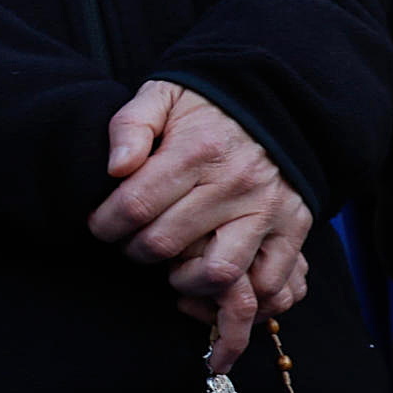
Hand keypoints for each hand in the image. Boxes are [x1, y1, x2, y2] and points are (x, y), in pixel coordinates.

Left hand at [91, 80, 312, 371]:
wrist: (277, 102)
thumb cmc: (206, 107)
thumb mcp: (162, 96)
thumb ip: (130, 126)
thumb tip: (115, 168)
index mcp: (197, 150)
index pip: (135, 204)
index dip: (105, 224)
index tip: (99, 225)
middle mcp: (236, 183)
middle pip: (166, 242)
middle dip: (133, 250)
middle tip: (128, 242)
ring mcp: (268, 209)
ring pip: (218, 272)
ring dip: (182, 280)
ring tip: (168, 266)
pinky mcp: (294, 229)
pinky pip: (267, 282)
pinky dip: (234, 296)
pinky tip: (205, 282)